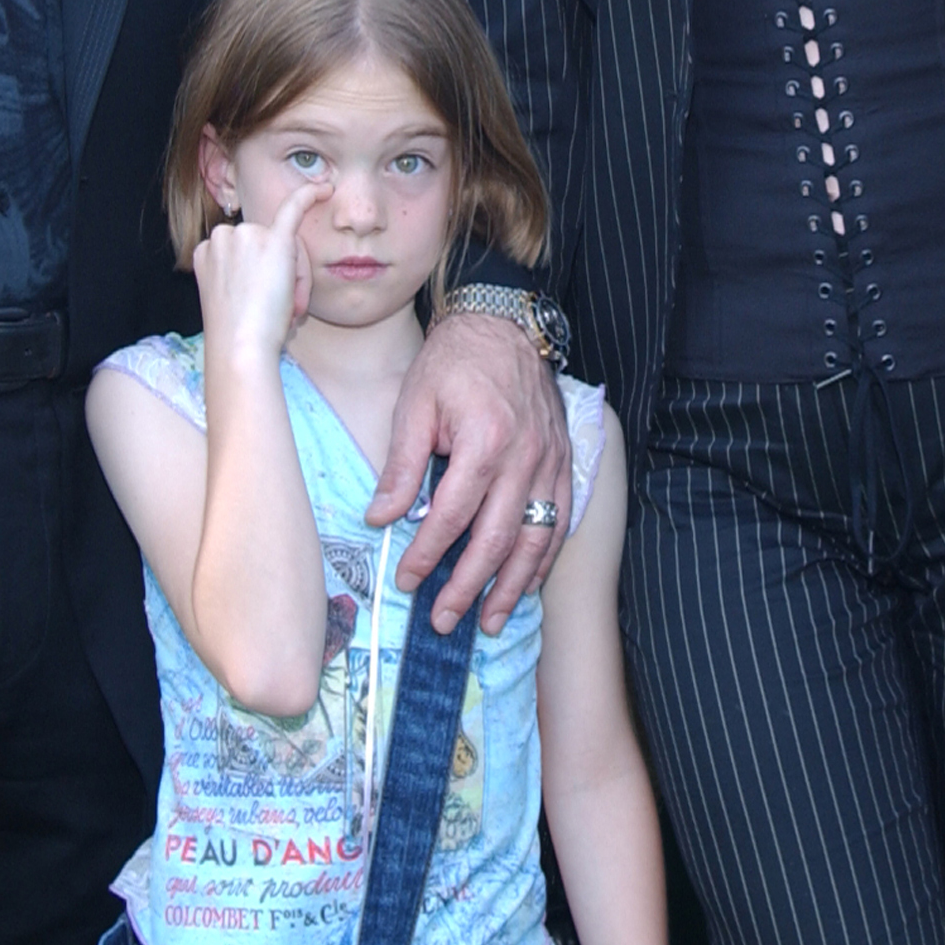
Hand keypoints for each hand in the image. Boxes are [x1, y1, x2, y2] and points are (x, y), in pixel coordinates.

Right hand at [191, 182, 323, 370]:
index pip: (248, 251)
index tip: (259, 297)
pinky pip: (294, 208)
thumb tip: (267, 275)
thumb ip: (244, 275)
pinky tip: (324, 190)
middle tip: (286, 312)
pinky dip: (310, 196)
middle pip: (268, 245)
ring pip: (286, 247)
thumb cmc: (240, 336)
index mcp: (207, 250)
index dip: (261, 277)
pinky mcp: (273, 242)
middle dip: (283, 277)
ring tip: (289, 309)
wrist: (241, 348)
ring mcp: (246, 236)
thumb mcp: (232, 298)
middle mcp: (222, 236)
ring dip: (296, 277)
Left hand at [365, 311, 570, 633]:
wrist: (505, 323)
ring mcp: (551, 462)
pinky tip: (526, 582)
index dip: (428, 554)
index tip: (407, 580)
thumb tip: (380, 518)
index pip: (453, 516)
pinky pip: (559, 520)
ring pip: (536, 539)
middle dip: (469, 587)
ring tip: (491, 621)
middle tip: (445, 620)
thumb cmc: (454, 361)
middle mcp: (525, 458)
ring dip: (512, 586)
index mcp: (485, 441)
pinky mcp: (564, 462)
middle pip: (497, 539)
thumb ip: (402, 466)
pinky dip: (543, 557)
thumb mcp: (415, 404)